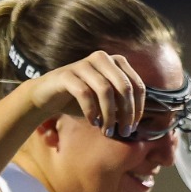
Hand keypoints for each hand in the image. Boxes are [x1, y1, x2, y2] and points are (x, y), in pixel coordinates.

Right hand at [26, 50, 145, 136]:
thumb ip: (123, 105)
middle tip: (124, 132)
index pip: (137, 85)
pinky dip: (91, 111)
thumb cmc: (81, 100)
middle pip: (124, 87)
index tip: (133, 127)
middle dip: (127, 113)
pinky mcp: (67, 74)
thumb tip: (142, 121)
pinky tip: (92, 122)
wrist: (48, 96)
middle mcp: (102, 58)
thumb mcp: (107, 101)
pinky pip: (84, 93)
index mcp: (116, 62)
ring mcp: (84, 64)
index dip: (138, 109)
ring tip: (107, 131)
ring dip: (109, 115)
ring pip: (105, 90)